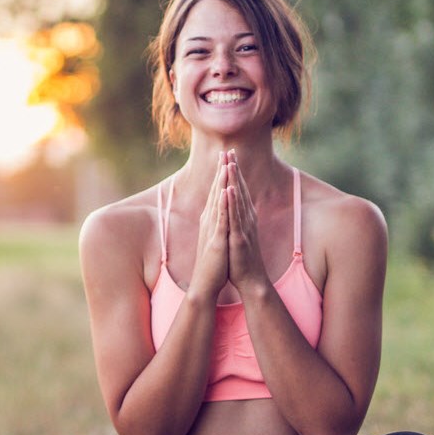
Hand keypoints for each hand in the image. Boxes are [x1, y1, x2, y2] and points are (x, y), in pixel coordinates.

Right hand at [185, 163, 229, 303]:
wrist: (206, 283)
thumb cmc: (213, 262)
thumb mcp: (216, 237)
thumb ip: (218, 223)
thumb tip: (220, 212)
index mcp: (211, 219)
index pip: (217, 192)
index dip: (222, 174)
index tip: (227, 157)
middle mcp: (209, 220)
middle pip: (216, 191)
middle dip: (222, 171)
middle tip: (226, 151)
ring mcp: (212, 229)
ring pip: (217, 201)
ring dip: (222, 182)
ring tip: (226, 164)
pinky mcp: (216, 240)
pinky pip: (221, 219)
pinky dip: (223, 204)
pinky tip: (226, 191)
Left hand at [223, 151, 270, 294]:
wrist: (251, 279)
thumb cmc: (243, 258)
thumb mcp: (240, 233)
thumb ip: (239, 218)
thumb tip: (237, 207)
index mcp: (245, 217)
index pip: (239, 190)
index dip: (235, 172)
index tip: (229, 155)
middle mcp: (247, 218)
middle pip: (241, 189)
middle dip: (234, 170)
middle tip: (229, 150)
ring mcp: (244, 227)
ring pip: (239, 200)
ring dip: (235, 181)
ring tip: (230, 163)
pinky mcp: (239, 238)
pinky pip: (235, 218)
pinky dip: (232, 203)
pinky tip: (230, 190)